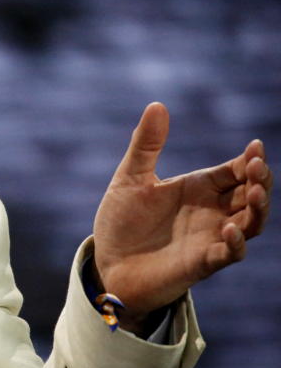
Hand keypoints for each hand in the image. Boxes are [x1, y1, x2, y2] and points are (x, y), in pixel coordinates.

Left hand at [92, 102, 271, 332]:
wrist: (107, 262)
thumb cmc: (122, 222)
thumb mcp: (130, 178)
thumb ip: (146, 144)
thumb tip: (157, 104)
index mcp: (198, 188)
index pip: (234, 171)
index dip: (249, 160)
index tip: (255, 147)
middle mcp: (211, 212)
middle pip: (251, 194)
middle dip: (259, 180)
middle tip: (256, 166)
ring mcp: (209, 238)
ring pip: (250, 223)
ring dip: (257, 209)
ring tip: (254, 192)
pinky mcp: (202, 263)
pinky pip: (229, 254)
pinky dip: (235, 243)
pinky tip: (229, 229)